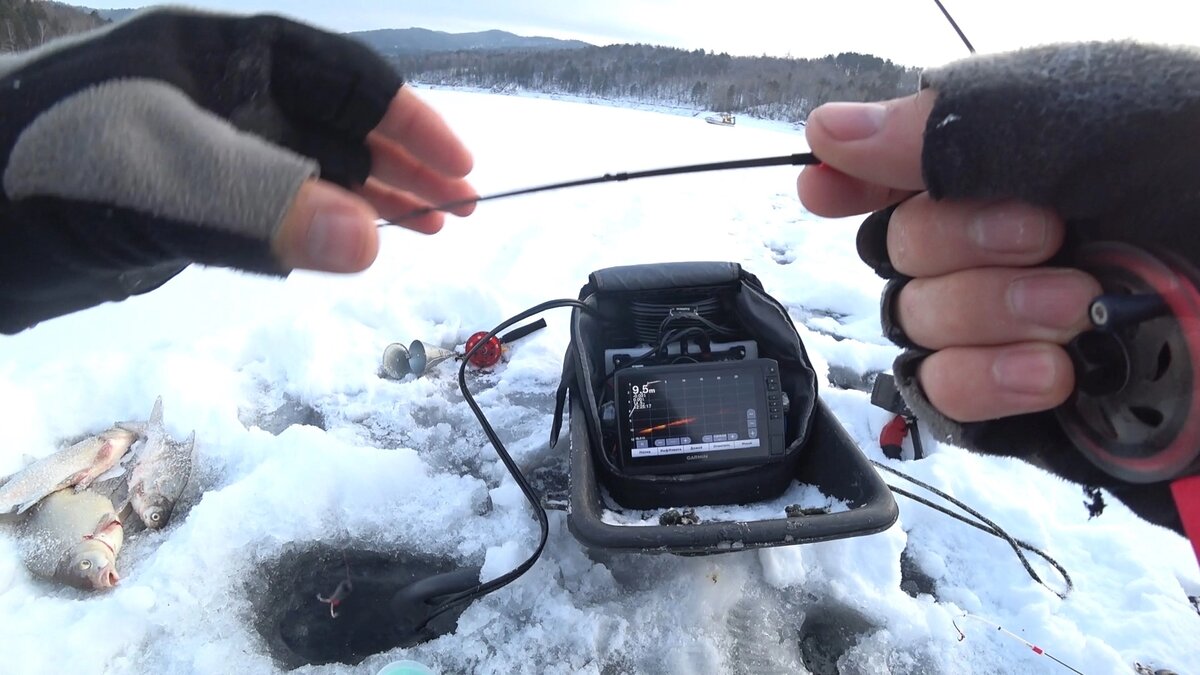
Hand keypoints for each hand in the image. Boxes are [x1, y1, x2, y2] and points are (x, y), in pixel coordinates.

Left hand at [0, 8, 478, 332]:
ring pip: (307, 164)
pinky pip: (270, 205)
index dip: (406, 117)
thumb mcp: (152, 178)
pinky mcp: (181, 198)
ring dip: (369, 195)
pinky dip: (317, 224)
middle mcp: (217, 94)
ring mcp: (199, 146)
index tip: (459, 168)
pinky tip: (349, 242)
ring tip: (429, 229)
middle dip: (400, 161)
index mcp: (216, 56)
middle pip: (333, 117)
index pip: (336, 72)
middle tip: (460, 211)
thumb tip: (375, 242)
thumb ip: (262, 205)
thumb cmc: (36, 174)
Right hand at [796, 95, 1100, 422]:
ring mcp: (1003, 326)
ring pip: (913, 321)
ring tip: (1075, 308)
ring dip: (986, 312)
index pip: (898, 167)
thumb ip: (958, 127)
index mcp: (1017, 164)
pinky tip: (1052, 371)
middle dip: (956, 242)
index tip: (823, 190)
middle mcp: (1001, 243)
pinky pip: (941, 394)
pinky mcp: (1016, 402)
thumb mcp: (1089, 132)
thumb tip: (829, 132)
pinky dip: (984, 381)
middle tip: (1047, 237)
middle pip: (894, 247)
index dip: (851, 179)